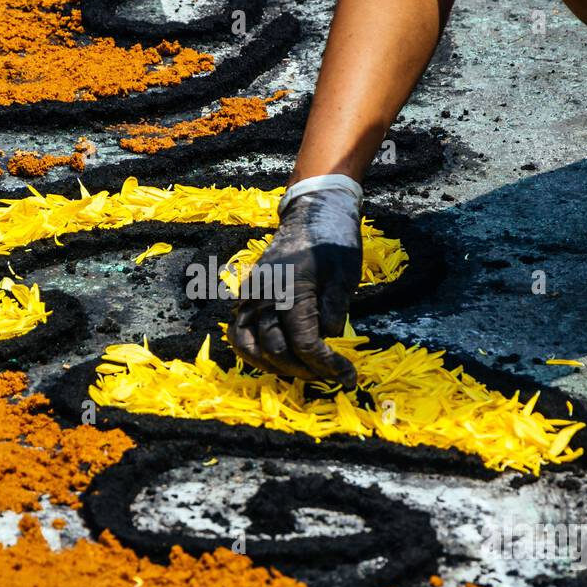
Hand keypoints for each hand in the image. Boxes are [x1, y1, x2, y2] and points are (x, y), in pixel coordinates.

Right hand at [228, 175, 362, 388]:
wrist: (310, 211)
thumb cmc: (332, 241)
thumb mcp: (344, 276)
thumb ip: (334, 311)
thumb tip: (326, 339)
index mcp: (290, 292)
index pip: (304, 344)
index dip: (326, 365)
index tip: (347, 376)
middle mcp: (264, 296)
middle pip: (276, 351)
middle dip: (304, 370)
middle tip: (330, 376)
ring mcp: (251, 296)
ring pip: (249, 346)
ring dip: (274, 366)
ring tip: (302, 371)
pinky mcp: (247, 294)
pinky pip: (239, 331)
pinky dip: (252, 351)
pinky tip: (273, 359)